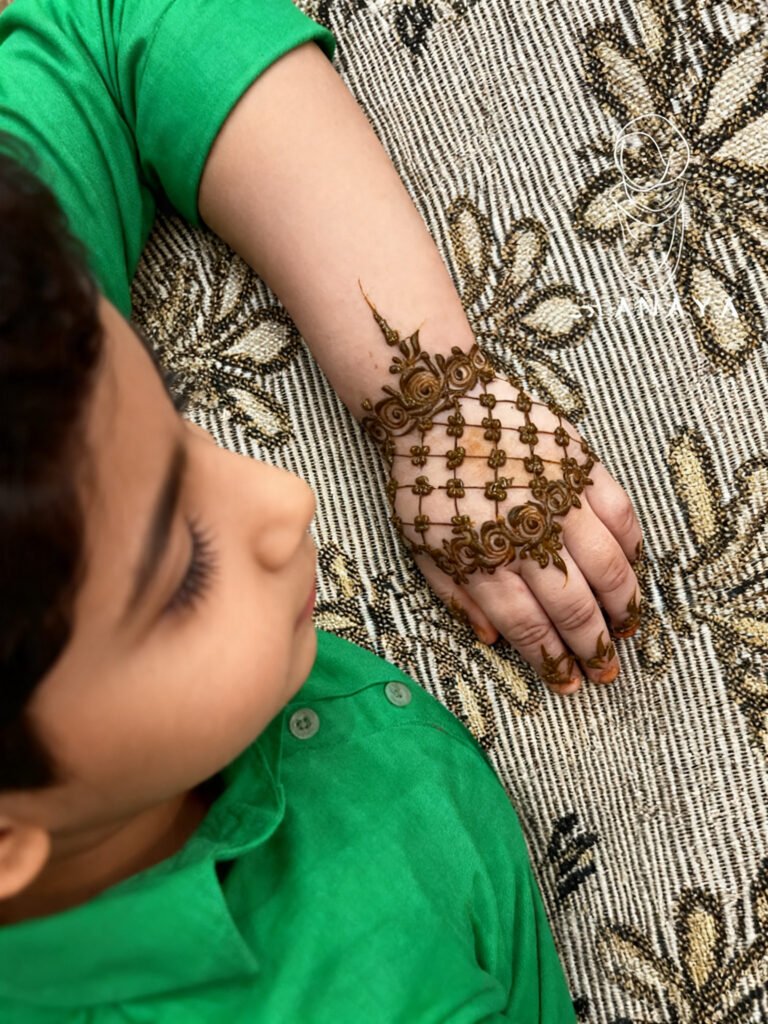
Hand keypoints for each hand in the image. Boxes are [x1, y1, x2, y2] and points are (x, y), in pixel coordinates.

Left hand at [360, 290, 643, 694]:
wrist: (436, 406)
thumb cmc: (425, 481)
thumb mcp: (419, 545)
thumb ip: (453, 594)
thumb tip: (491, 639)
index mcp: (481, 558)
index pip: (526, 625)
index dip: (551, 660)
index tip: (567, 682)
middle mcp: (524, 535)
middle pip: (571, 605)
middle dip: (591, 647)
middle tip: (605, 672)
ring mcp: (557, 499)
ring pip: (606, 567)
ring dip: (622, 607)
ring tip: (626, 630)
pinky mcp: (579, 466)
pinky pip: (619, 514)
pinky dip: (632, 547)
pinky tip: (633, 571)